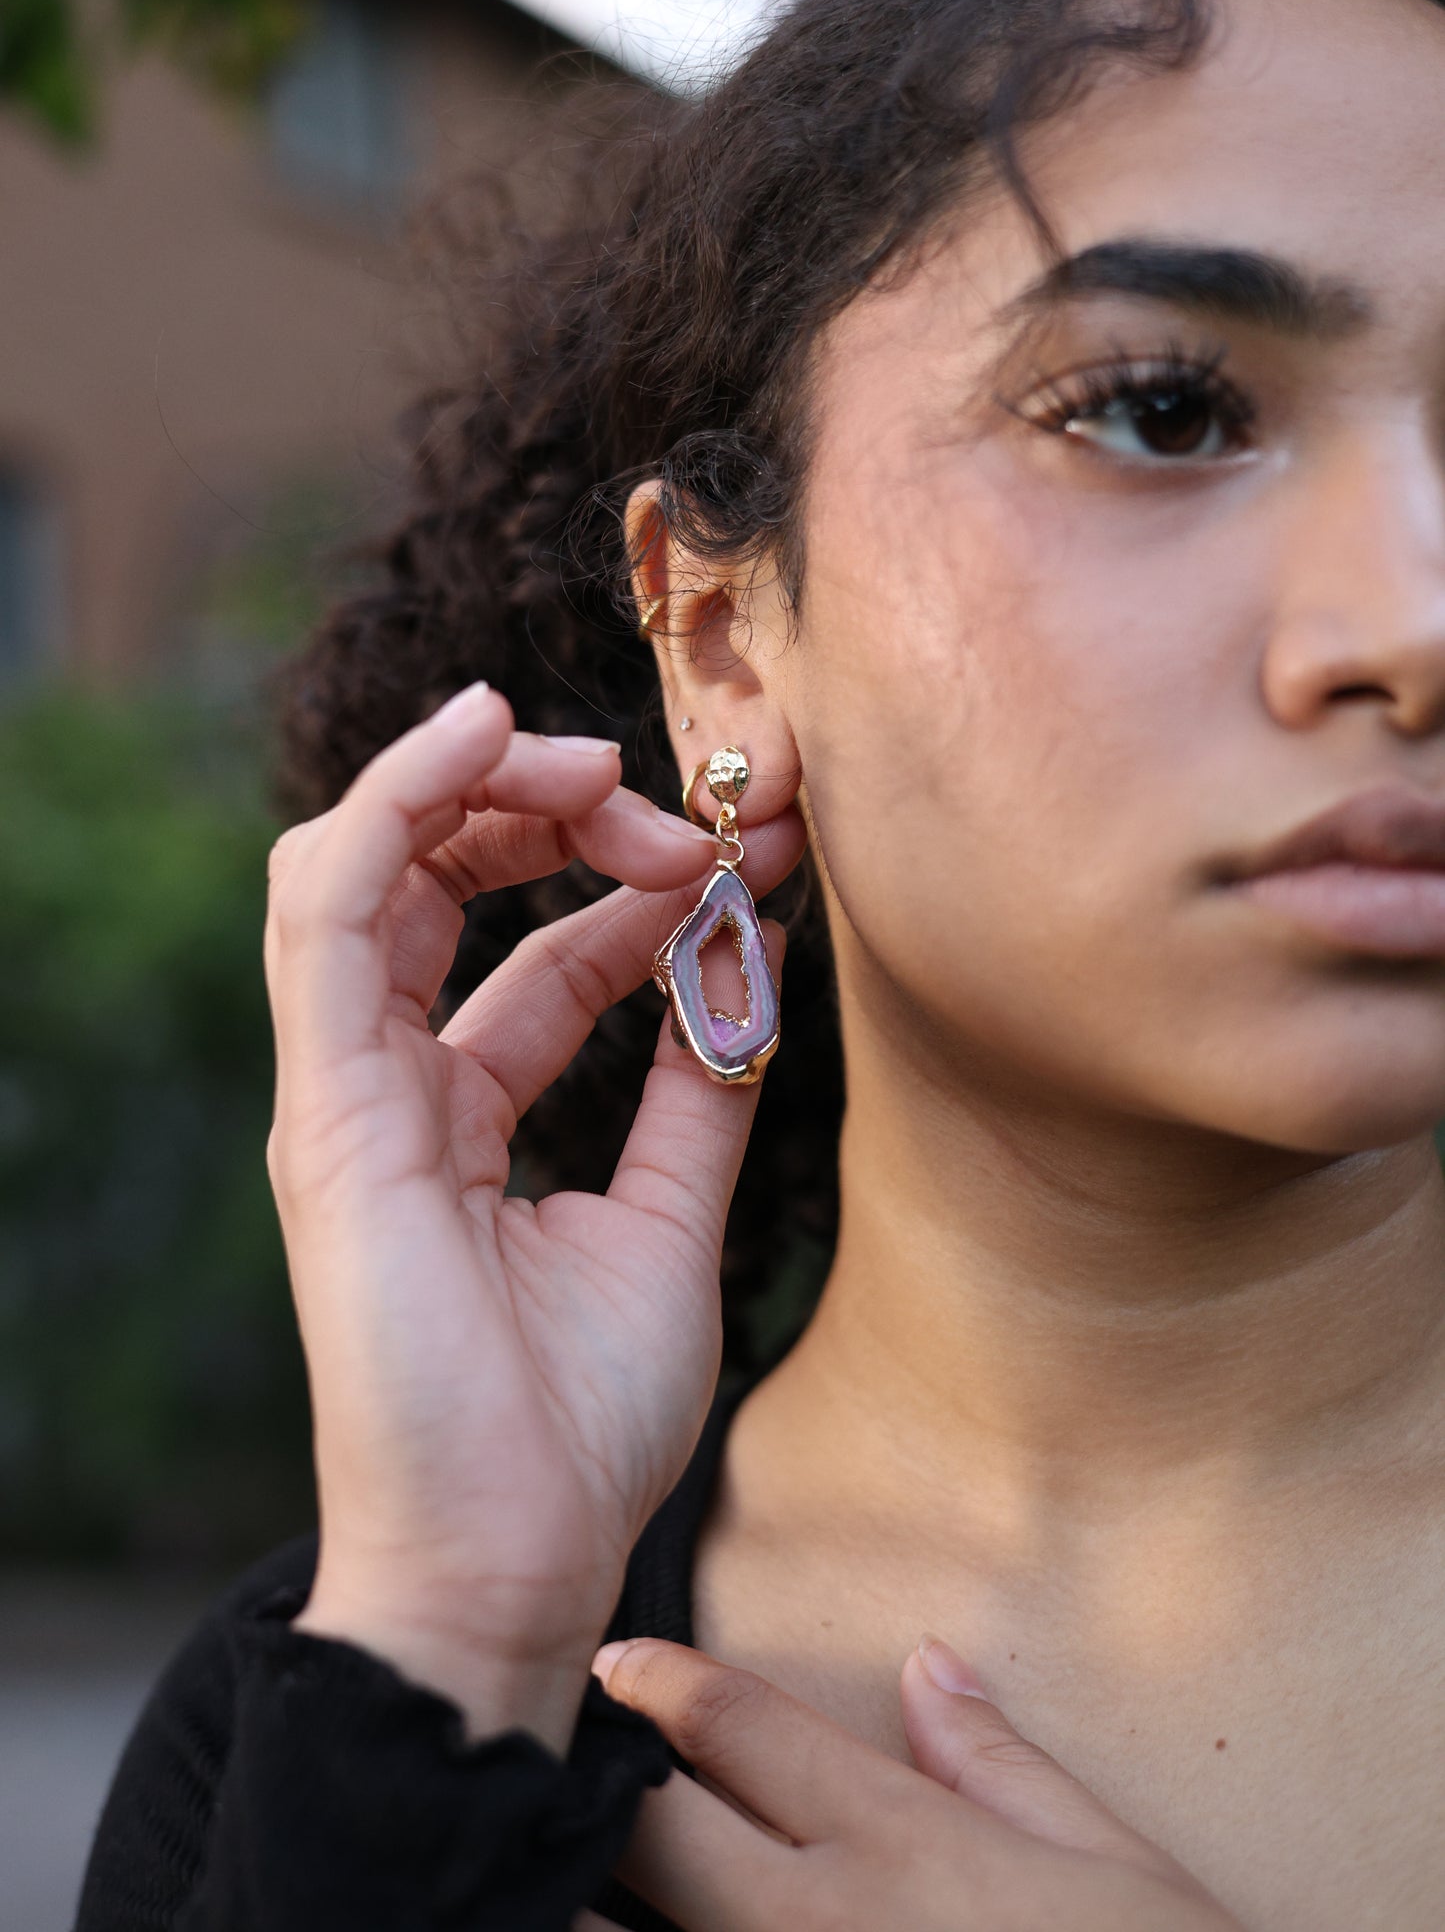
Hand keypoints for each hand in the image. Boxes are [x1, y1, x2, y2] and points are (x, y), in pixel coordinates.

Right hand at [264, 684, 803, 1747]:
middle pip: (437, 885)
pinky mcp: (326, 1103)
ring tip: (594, 760)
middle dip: (553, 814)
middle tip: (680, 810)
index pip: (530, 951)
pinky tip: (480, 732)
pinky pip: (329, 910)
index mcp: (459, 1116)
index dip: (635, 884)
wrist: (514, 1558)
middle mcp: (389, 1086)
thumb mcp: (666, 1224)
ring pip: (363, 867)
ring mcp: (345, 1090)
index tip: (752, 854)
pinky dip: (394, 803)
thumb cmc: (577, 1423)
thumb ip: (692, 1096)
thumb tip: (745, 966)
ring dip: (476, 785)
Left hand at [583, 1639, 1243, 1929]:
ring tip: (558, 1873)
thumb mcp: (1112, 1865)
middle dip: (602, 1789)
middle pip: (654, 1834)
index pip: (741, 1730)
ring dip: (592, 1906)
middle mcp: (818, 1926)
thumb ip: (998, 1761)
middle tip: (560, 1761)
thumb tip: (928, 1663)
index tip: (617, 1664)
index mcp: (900, 1844)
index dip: (664, 1684)